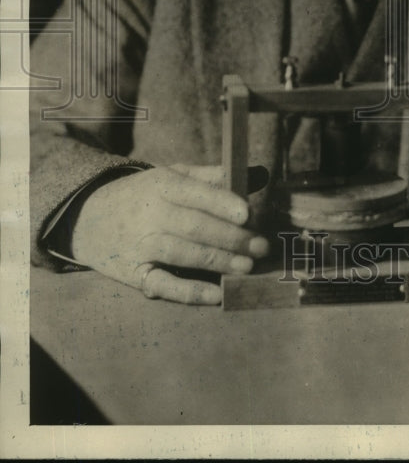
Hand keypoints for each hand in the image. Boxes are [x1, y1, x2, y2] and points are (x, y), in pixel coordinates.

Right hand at [70, 164, 269, 304]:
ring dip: (217, 261)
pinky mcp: (134, 273)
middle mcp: (150, 214)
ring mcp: (140, 245)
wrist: (88, 218)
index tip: (247, 213)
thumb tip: (258, 174)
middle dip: (231, 238)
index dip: (221, 203)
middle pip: (194, 226)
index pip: (195, 193)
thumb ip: (213, 176)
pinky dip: (188, 292)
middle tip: (260, 246)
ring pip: (183, 254)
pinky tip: (215, 294)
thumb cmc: (143, 195)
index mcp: (162, 184)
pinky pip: (162, 284)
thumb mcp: (171, 175)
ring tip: (246, 266)